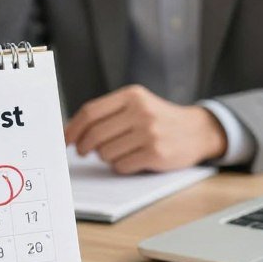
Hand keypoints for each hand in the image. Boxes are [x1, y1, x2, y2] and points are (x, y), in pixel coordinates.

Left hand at [64, 85, 227, 173]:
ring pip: (106, 153)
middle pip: (95, 134)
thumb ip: (109, 113)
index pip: (91, 112)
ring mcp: (149, 133)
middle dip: (85, 147)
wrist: (197, 131)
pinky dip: (121, 166)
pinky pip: (121, 166)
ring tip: (119, 151)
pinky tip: (133, 159)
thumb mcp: (138, 105)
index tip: (65, 140)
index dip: (73, 128)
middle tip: (84, 151)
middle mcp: (141, 111)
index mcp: (132, 95)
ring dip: (106, 157)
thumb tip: (73, 132)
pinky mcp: (156, 153)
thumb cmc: (160, 119)